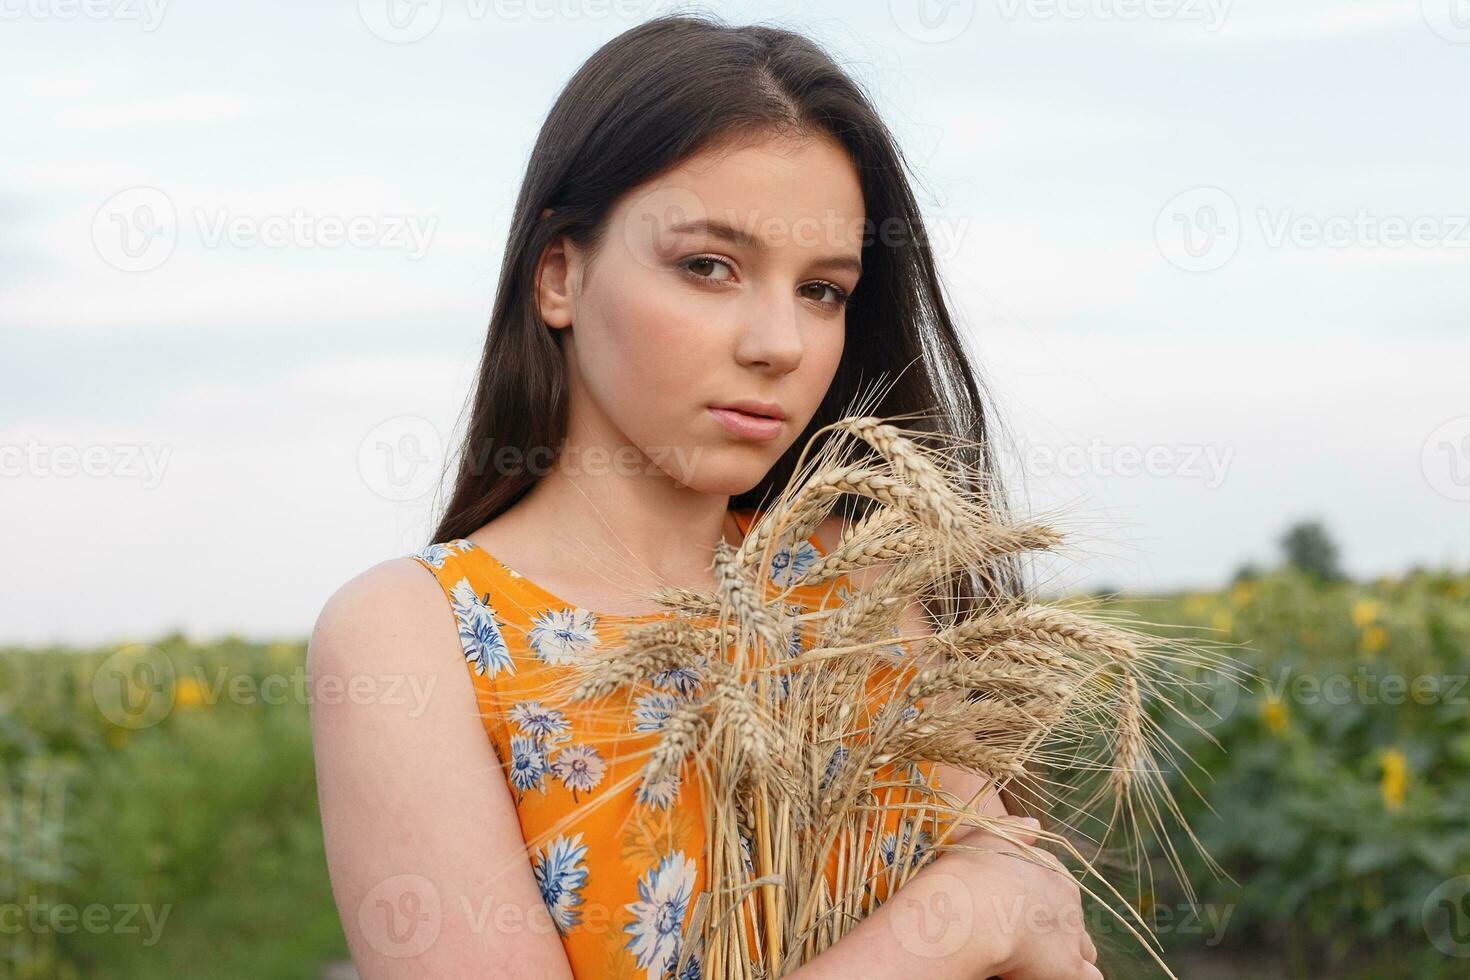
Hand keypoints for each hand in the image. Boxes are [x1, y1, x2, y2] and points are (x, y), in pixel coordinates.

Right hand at [944, 815, 1100, 979]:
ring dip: (1068, 956)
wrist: (974, 907)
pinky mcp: (1070, 967)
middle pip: (1071, 919)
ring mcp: (1072, 934)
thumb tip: (1035, 823)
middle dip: (1055, 931)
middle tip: (1024, 942)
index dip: (1036, 903)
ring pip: (1085, 949)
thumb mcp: (988, 834)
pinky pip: (1089, 978)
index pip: (1056, 888)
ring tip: (1037, 964)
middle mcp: (1068, 899)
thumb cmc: (972, 869)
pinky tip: (1053, 976)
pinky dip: (1075, 977)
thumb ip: (1013, 828)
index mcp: (1050, 868)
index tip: (1013, 911)